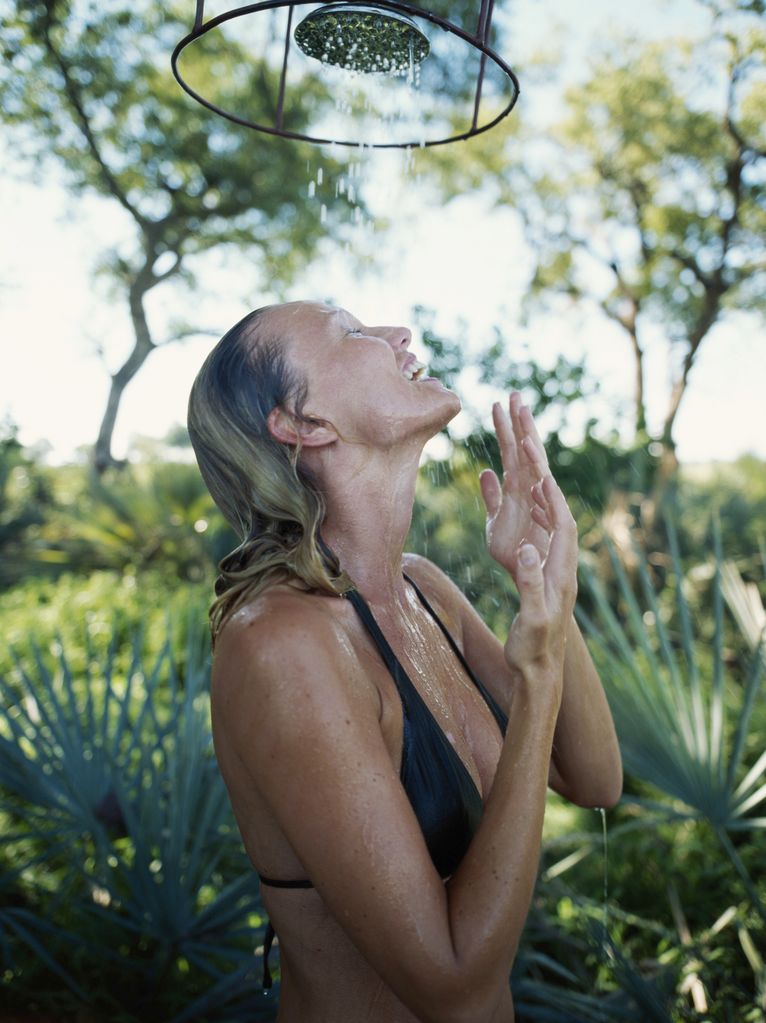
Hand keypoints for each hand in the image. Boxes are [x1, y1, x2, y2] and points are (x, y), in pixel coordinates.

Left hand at [479, 393, 555, 581]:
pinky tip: (538, 467)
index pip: (511, 452)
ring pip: (538, 470)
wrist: (530, 583)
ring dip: (532, 446)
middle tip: (516, 394)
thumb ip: (492, 498)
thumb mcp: (495, 523)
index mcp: (519, 489)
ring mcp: (542, 506)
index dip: (505, 428)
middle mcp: (533, 492)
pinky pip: (549, 501)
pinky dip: (544, 484)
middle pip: (527, 452)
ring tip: (524, 422)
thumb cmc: (515, 554)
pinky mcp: (551, 525)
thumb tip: (486, 471)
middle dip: (522, 424)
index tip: (498, 402)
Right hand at [503, 478, 577, 689]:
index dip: (554, 499)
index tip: (544, 473)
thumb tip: (528, 550)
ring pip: (556, 528)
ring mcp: (557, 574)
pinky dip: (539, 520)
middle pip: (563, 520)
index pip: (563, 527)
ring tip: (534, 477)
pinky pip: (546, 540)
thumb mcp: (532, 617)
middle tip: (539, 461)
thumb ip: (531, 584)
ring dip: (547, 501)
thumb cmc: (533, 649)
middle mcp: (564, 570)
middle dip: (552, 490)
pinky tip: (530, 513)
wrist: (539, 672)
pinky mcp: (547, 579)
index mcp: (561, 575)